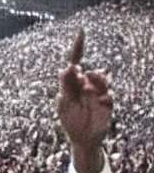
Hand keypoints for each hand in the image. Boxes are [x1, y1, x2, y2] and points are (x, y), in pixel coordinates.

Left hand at [56, 29, 112, 172]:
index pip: (75, 63)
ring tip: (89, 85)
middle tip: (77, 78)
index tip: (80, 32)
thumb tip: (68, 68)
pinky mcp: (106, 105)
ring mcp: (97, 95)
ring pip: (101, 80)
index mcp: (72, 85)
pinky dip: (105, 96)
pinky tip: (100, 101)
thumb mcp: (63, 104)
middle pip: (89, 73)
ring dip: (96, 79)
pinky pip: (109, 96)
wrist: (81, 140)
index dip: (77, 48)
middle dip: (86, 74)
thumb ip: (65, 86)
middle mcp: (86, 87)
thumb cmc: (70, 121)